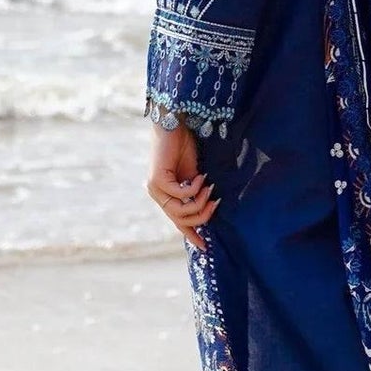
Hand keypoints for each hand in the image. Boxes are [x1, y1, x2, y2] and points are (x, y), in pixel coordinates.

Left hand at [145, 119, 219, 250]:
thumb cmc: (183, 146)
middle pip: (181, 220)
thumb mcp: (194, 175)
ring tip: (209, 188)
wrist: (173, 124)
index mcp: (166, 194)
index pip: (178, 221)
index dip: (191, 234)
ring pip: (180, 211)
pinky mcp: (157, 181)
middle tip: (216, 201)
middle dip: (202, 215)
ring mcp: (155, 189)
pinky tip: (201, 177)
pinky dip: (194, 188)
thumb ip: (196, 192)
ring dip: (199, 202)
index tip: (205, 247)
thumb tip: (207, 208)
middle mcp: (157, 194)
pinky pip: (180, 194)